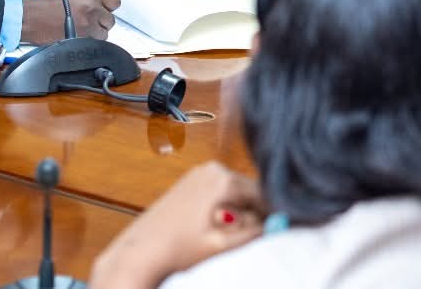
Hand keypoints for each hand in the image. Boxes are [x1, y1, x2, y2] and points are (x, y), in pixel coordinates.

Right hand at [20, 0, 120, 44]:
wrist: (31, 19)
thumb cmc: (46, 7)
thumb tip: (101, 6)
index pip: (115, 2)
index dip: (109, 8)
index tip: (105, 11)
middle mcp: (93, 9)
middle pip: (110, 20)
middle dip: (102, 22)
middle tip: (90, 23)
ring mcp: (88, 25)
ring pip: (104, 33)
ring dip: (96, 33)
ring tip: (83, 32)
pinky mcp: (82, 39)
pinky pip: (95, 43)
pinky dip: (89, 42)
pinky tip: (78, 38)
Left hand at [91, 162, 264, 288]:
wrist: (140, 252)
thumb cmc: (177, 250)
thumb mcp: (222, 245)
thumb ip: (255, 232)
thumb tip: (280, 222)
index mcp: (224, 180)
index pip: (265, 193)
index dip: (273, 212)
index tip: (278, 226)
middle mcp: (214, 168)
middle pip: (250, 189)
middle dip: (254, 210)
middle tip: (249, 234)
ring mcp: (201, 171)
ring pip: (236, 189)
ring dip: (239, 208)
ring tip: (225, 231)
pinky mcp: (192, 178)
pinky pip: (221, 188)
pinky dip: (225, 204)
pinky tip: (213, 223)